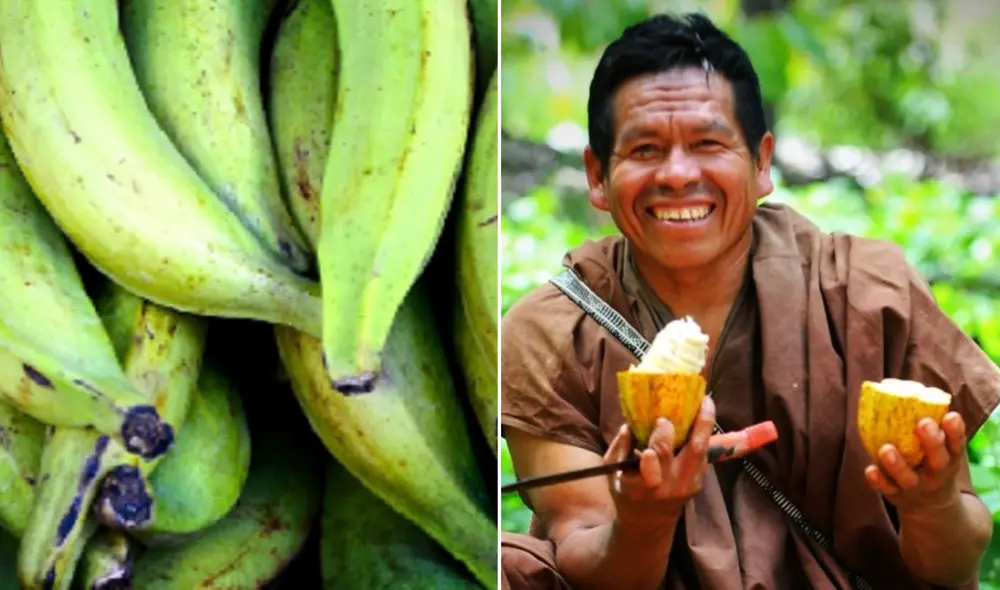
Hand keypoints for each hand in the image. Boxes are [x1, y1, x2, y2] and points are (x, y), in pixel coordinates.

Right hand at [604, 397, 716, 527]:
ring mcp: (688, 484)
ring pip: (702, 451)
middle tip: (690, 403)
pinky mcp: (698, 482)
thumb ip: (619, 448)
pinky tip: (703, 413)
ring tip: (706, 401)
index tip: (659, 422)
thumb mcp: (613, 474)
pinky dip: (703, 433)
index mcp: (644, 486)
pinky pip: (702, 454)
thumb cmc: (626, 494)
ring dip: (705, 425)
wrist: (647, 523)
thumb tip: (629, 425)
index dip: (658, 444)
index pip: (653, 466)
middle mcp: (671, 486)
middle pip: (688, 453)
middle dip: (690, 426)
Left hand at [863, 412, 966, 514]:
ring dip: (897, 464)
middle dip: (932, 442)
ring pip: (908, 478)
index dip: (956, 431)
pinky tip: (869, 469)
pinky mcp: (897, 496)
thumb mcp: (942, 450)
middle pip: (938, 461)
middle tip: (923, 424)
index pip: (957, 445)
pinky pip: (886, 489)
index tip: (951, 415)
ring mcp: (916, 487)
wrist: (933, 509)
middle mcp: (936, 475)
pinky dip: (877, 480)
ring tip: (886, 449)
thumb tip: (911, 386)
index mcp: (949, 459)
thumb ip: (933, 427)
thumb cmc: (932, 464)